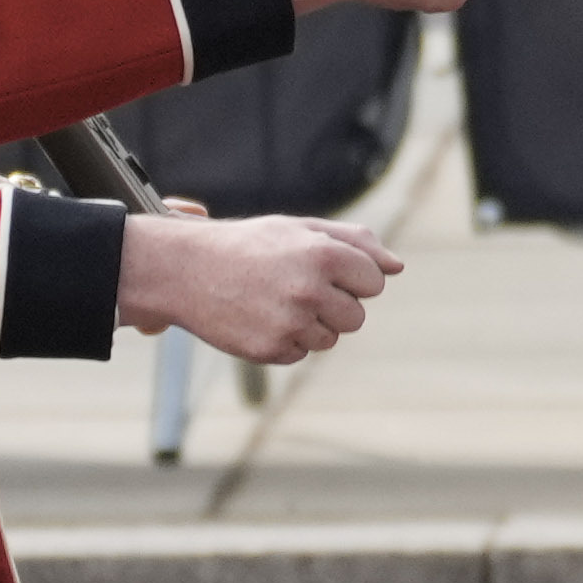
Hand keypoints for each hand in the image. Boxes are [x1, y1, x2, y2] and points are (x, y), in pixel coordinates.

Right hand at [119, 209, 397, 367]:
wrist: (185, 270)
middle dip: (334, 304)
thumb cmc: (250, 246)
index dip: (351, 277)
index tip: (323, 270)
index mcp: (324, 255)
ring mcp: (291, 323)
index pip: (374, 281)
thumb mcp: (300, 229)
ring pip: (331, 338)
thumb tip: (397, 267)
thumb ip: (355, 242)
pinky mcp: (272, 350)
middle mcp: (310, 290)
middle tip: (294, 286)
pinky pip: (300, 353)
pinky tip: (259, 317)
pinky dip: (286, 340)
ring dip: (310, 324)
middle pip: (356, 316)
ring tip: (274, 300)